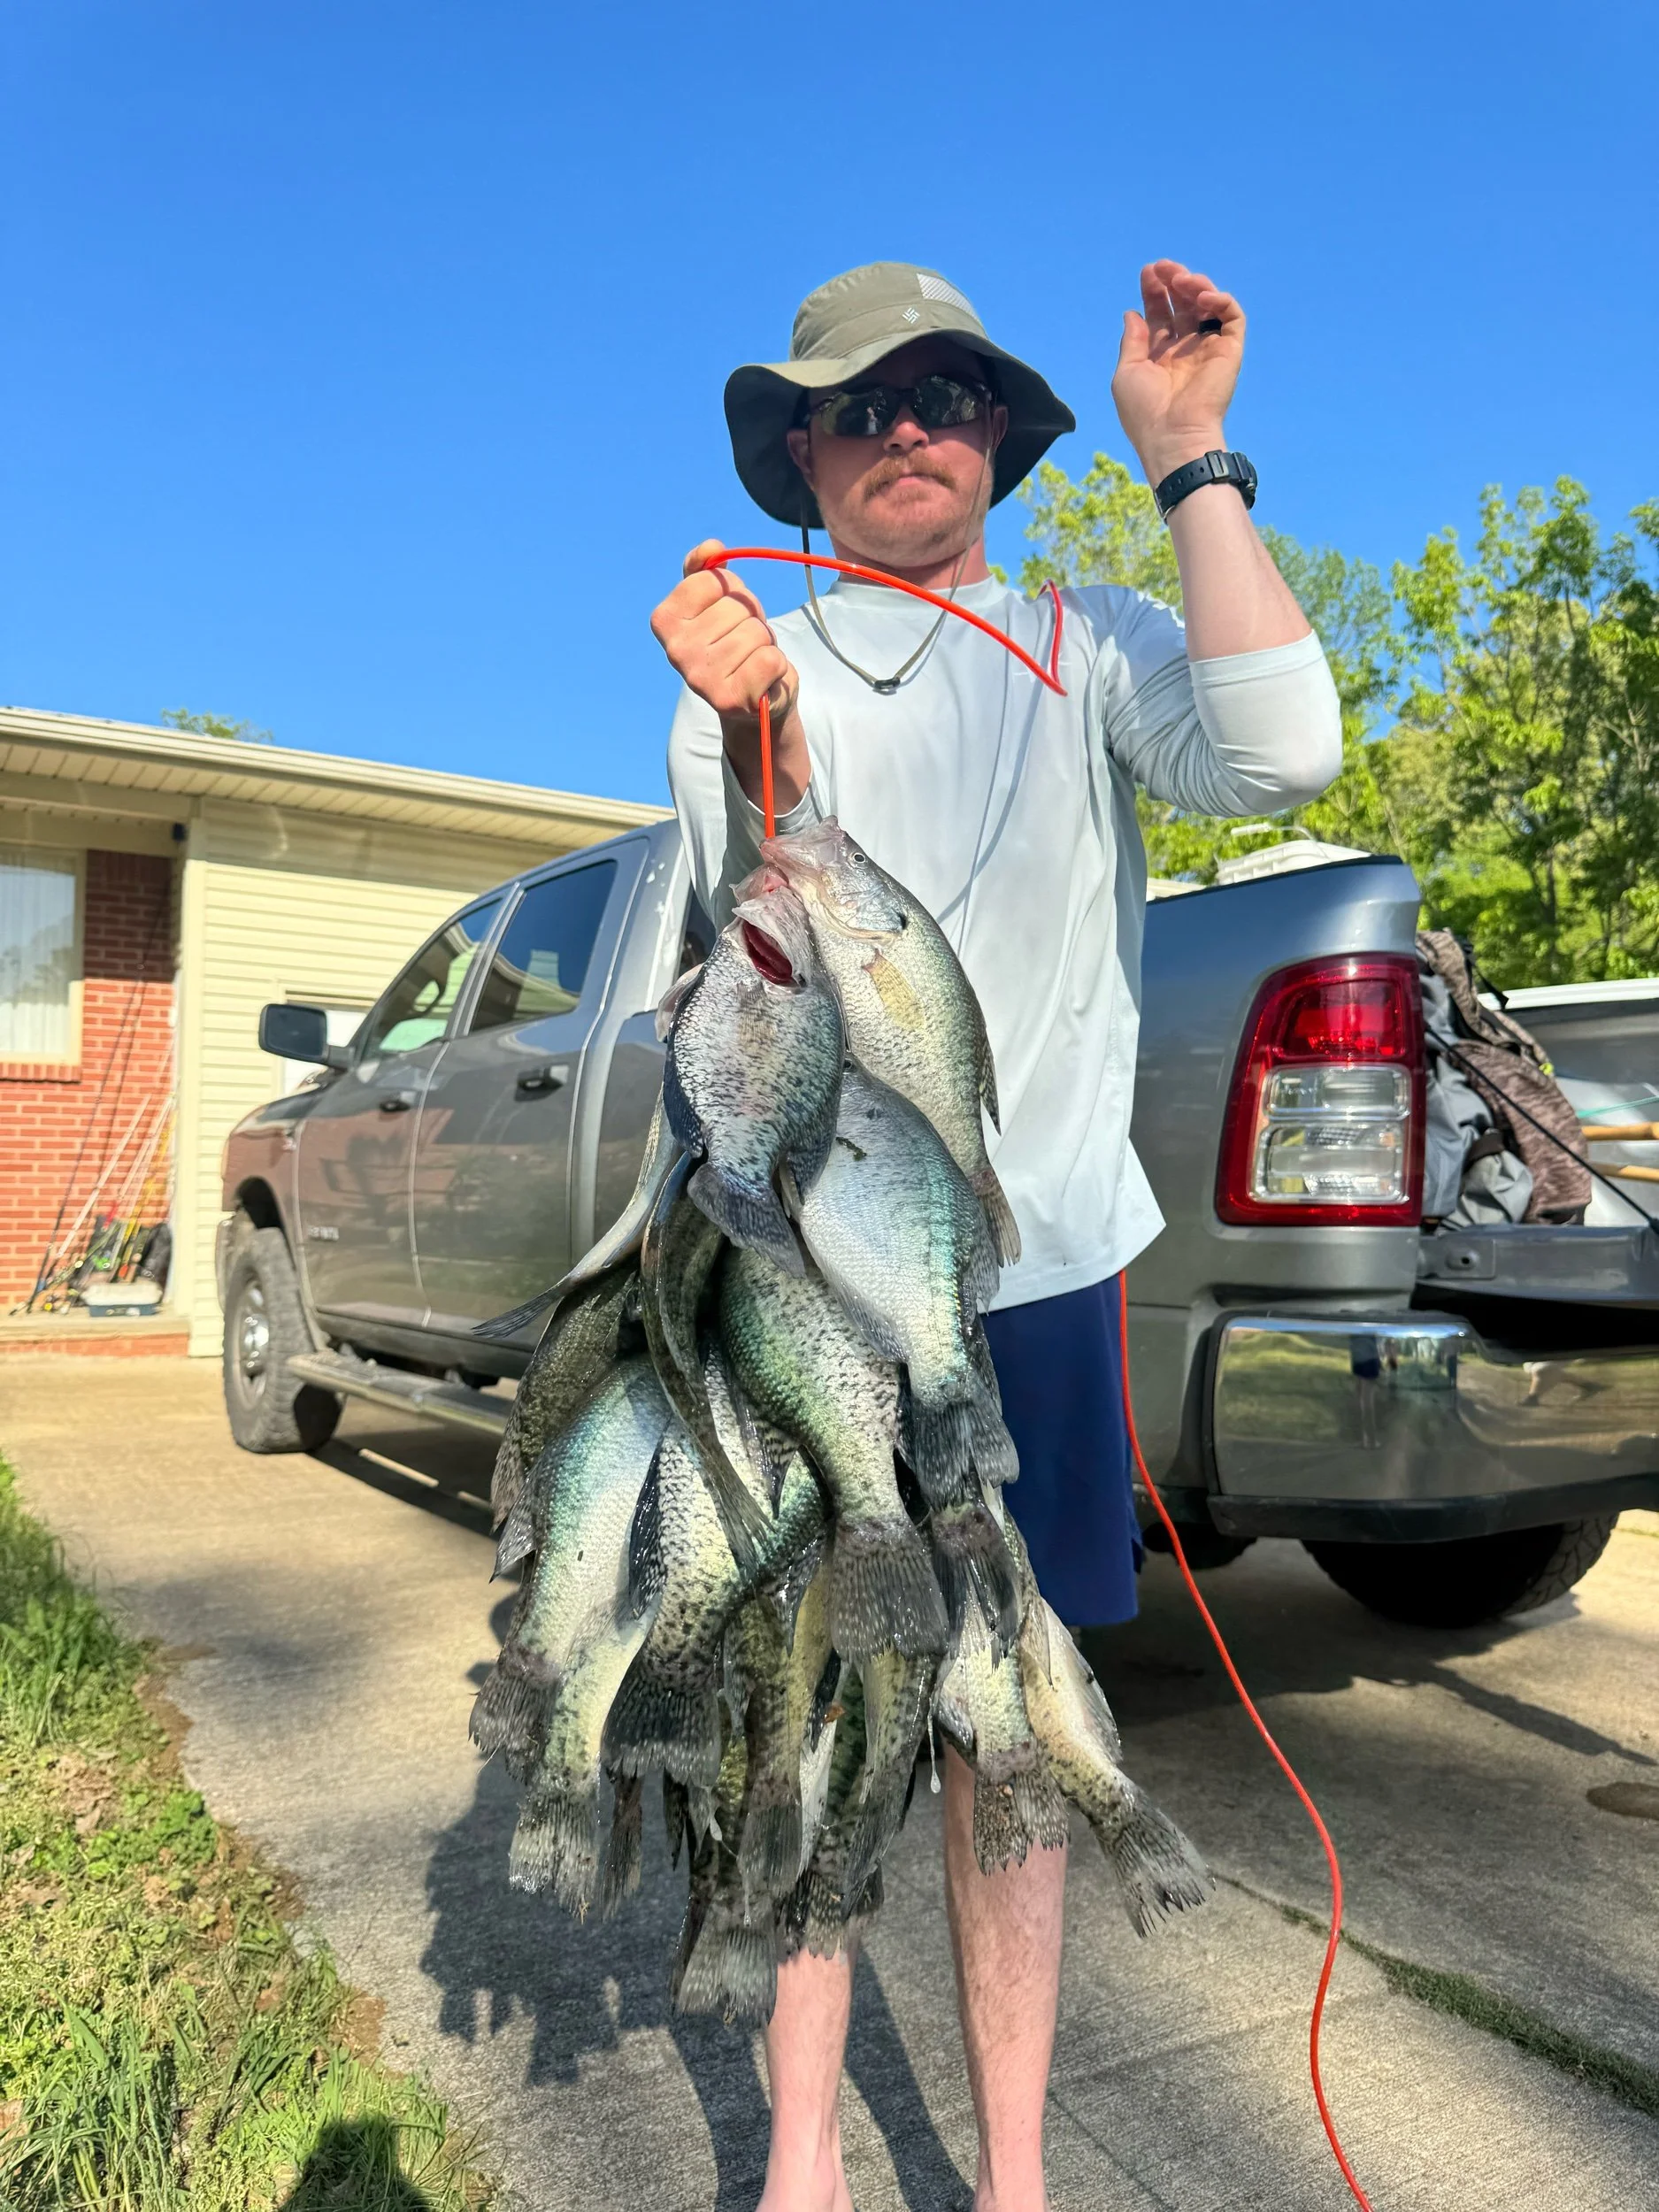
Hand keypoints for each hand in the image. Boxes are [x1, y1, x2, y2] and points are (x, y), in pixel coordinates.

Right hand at [650, 540, 798, 730]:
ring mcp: (700, 679)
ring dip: (763, 643)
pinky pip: (770, 660)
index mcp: (664, 620)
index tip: (726, 614)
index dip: (729, 592)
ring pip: (755, 633)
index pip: (712, 580)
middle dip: (749, 619)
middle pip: (736, 607)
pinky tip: (762, 677)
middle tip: (742, 642)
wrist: (752, 696)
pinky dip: (776, 665)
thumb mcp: (717, 600)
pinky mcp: (729, 700)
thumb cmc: (734, 641)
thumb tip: (711, 547)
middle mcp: (675, 651)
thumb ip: (706, 569)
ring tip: (751, 660)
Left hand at [1112, 260, 1243, 486]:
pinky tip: (1202, 297)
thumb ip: (1132, 341)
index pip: (1160, 315)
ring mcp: (1208, 349)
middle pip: (1184, 305)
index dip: (1154, 292)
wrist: (1173, 436)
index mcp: (1161, 356)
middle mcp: (1186, 350)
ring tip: (1180, 280)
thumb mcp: (1127, 372)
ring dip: (1195, 285)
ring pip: (1208, 305)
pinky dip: (1220, 300)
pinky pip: (1232, 315)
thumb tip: (1132, 313)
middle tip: (1163, 267)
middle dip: (1173, 281)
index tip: (1147, 272)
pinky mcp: (1230, 350)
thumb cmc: (1145, 413)